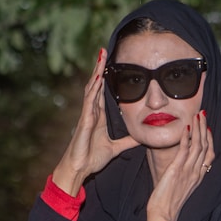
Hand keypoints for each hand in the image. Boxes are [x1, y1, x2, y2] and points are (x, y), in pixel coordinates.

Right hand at [52, 48, 138, 195]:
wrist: (79, 169)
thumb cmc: (92, 158)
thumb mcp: (116, 148)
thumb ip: (128, 141)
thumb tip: (142, 138)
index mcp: (99, 117)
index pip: (102, 92)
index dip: (105, 77)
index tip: (110, 63)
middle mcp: (92, 113)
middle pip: (96, 85)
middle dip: (100, 68)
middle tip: (104, 50)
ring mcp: (87, 116)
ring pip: (91, 89)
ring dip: (96, 73)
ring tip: (100, 57)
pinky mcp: (85, 122)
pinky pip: (89, 102)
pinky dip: (93, 90)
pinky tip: (97, 79)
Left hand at [146, 111, 214, 220]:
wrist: (164, 215)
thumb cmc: (168, 204)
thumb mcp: (180, 188)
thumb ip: (182, 175)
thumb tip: (178, 166)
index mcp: (198, 177)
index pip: (209, 155)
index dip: (209, 140)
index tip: (207, 128)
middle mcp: (196, 173)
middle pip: (205, 146)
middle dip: (204, 128)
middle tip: (203, 114)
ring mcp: (188, 171)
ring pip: (198, 145)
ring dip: (198, 128)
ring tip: (197, 115)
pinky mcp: (177, 170)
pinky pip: (184, 149)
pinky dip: (186, 137)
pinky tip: (186, 127)